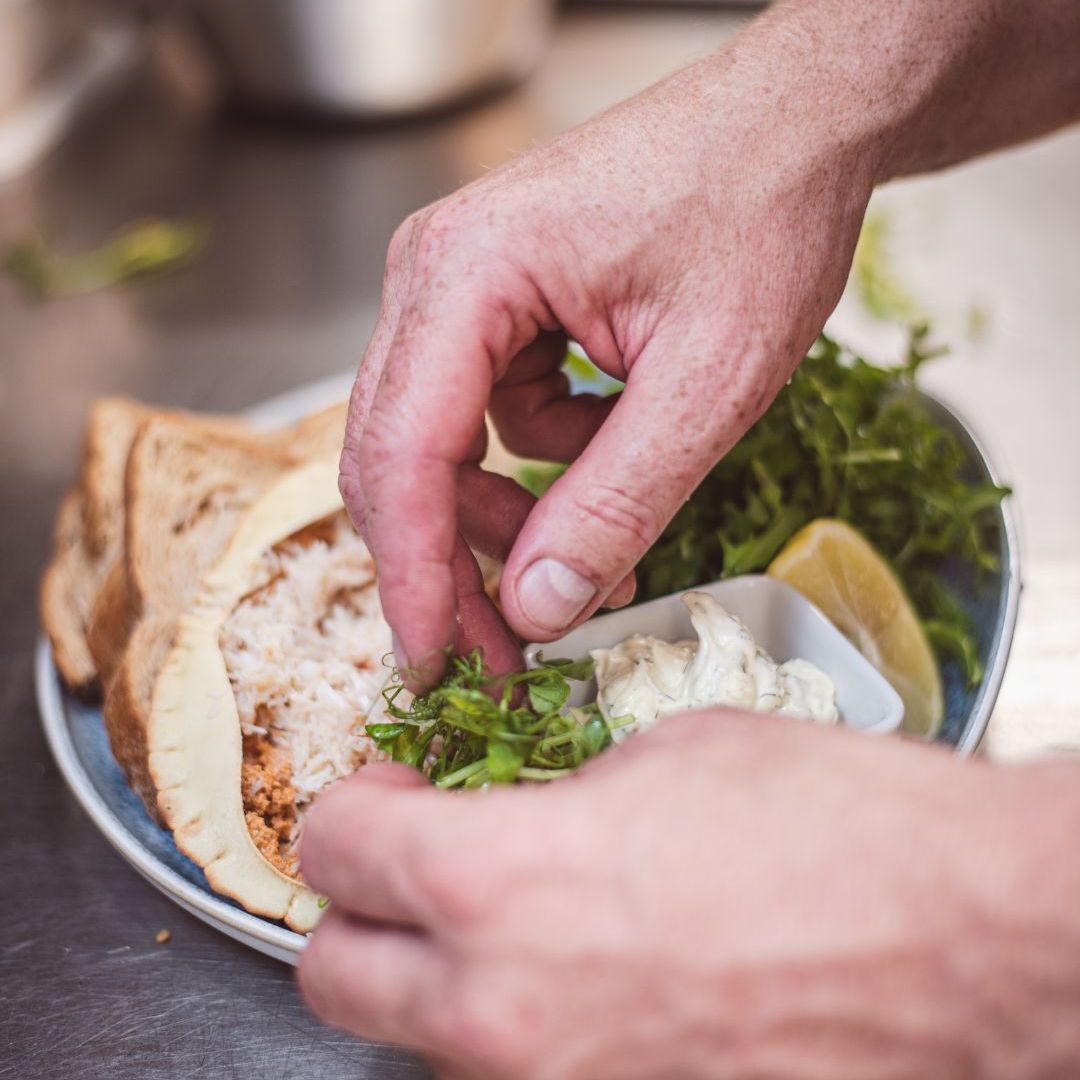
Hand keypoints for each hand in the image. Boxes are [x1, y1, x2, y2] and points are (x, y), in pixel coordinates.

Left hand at [298, 715, 1079, 1077]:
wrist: (979, 941)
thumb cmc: (835, 826)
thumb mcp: (667, 757)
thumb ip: (556, 798)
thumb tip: (516, 817)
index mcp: (498, 882)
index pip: (335, 848)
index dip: (351, 807)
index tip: (386, 796)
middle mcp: (503, 1014)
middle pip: (335, 977)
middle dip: (358, 914)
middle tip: (417, 871)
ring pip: (424, 1047)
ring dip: (445, 986)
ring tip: (527, 932)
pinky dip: (532, 1039)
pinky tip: (603, 990)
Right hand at [338, 17, 879, 680]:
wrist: (798, 123)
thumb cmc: (761, 212)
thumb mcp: (707, 381)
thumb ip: (616, 502)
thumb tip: (538, 606)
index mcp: (465, 275)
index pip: (403, 454)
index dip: (414, 576)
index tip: (435, 664)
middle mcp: (434, 276)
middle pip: (399, 457)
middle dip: (451, 562)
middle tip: (509, 649)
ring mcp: (458, 289)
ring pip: (441, 447)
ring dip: (507, 514)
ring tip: (598, 543)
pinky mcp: (496, 309)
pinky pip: (489, 417)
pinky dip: (541, 462)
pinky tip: (609, 449)